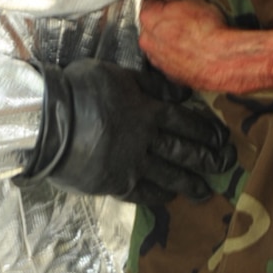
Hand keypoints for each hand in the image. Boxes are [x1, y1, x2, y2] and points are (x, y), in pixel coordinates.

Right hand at [21, 60, 234, 207]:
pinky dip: (158, 196)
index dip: (206, 131)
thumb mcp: (118, 74)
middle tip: (224, 166)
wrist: (48, 120)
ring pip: (168, 176)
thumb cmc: (79, 90)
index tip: (221, 140)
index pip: (185, 122)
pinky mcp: (113, 184)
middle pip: (183, 151)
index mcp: (148, 110)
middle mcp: (146, 140)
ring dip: (189, 183)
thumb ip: (151, 85)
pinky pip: (142, 193)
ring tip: (205, 191)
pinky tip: (169, 198)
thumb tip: (183, 93)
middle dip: (207, 159)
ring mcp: (131, 165)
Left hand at [138, 0, 236, 91]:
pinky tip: (190, 51)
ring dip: (167, 40)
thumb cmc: (207, 30)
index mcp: (149, 17)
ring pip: (157, 45)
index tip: (170, 0)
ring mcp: (156, 59)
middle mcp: (147, 40)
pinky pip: (167, 60)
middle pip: (150, 25)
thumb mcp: (195, 1)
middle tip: (180, 17)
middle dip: (163, 20)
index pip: (149, 2)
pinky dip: (175, 55)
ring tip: (187, 36)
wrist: (219, 59)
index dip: (162, 0)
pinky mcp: (167, 74)